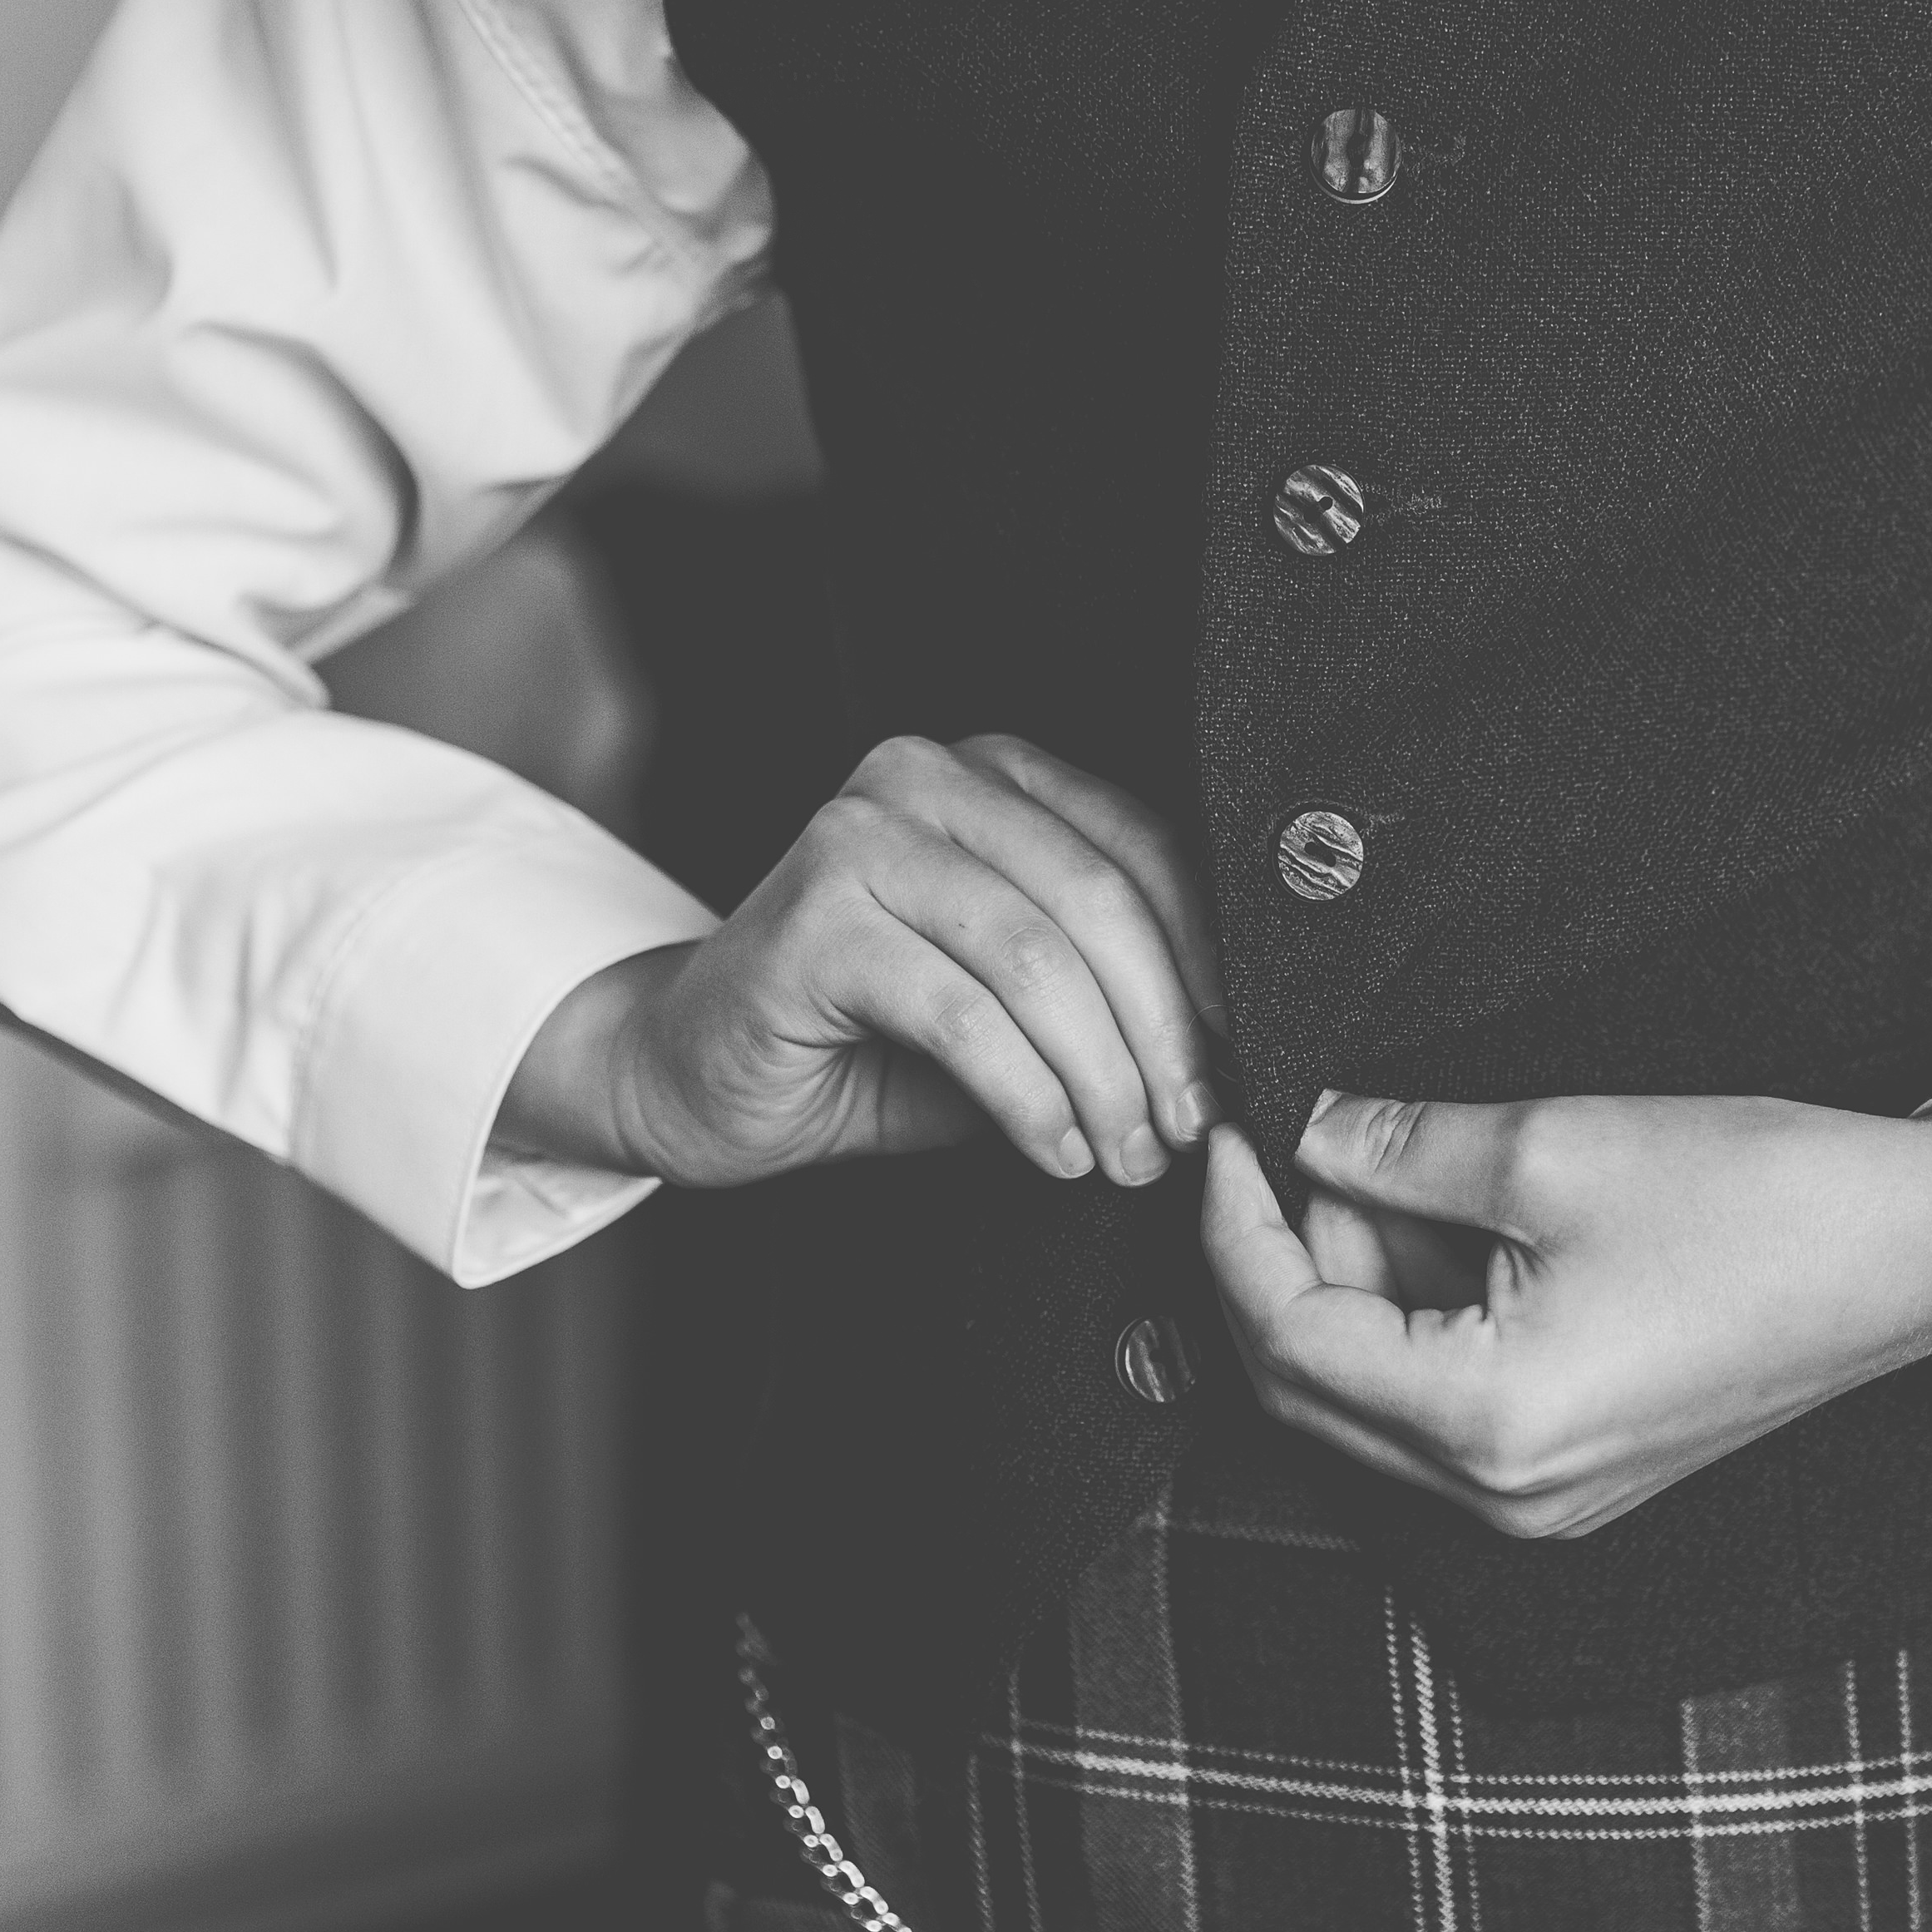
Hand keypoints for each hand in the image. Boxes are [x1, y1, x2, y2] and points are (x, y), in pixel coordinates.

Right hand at [503, 734, 1226, 1186]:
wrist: (694, 1073)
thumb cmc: (865, 1041)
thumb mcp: (1012, 1006)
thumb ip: (1101, 992)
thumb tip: (1225, 1050)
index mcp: (990, 777)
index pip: (1140, 847)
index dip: (1205, 961)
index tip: (1238, 1059)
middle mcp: (924, 779)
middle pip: (1097, 900)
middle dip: (1162, 1031)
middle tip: (1188, 1128)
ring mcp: (858, 838)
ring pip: (1037, 959)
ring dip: (1102, 1075)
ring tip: (1126, 1155)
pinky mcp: (813, 919)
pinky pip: (963, 1014)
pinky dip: (1027, 1096)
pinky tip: (1054, 1151)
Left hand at [1201, 1093, 1931, 1537]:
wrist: (1921, 1251)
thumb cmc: (1763, 1199)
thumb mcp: (1556, 1146)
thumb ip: (1401, 1151)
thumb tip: (1307, 1135)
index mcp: (1484, 1425)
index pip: (1284, 1336)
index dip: (1233, 1227)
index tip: (1226, 1133)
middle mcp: (1500, 1495)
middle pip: (1309, 1384)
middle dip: (1286, 1257)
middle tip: (1298, 1140)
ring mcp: (1543, 1496)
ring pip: (1374, 1392)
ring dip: (1358, 1281)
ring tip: (1396, 1161)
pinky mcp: (1579, 1467)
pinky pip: (1445, 1401)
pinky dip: (1421, 1312)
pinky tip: (1454, 1217)